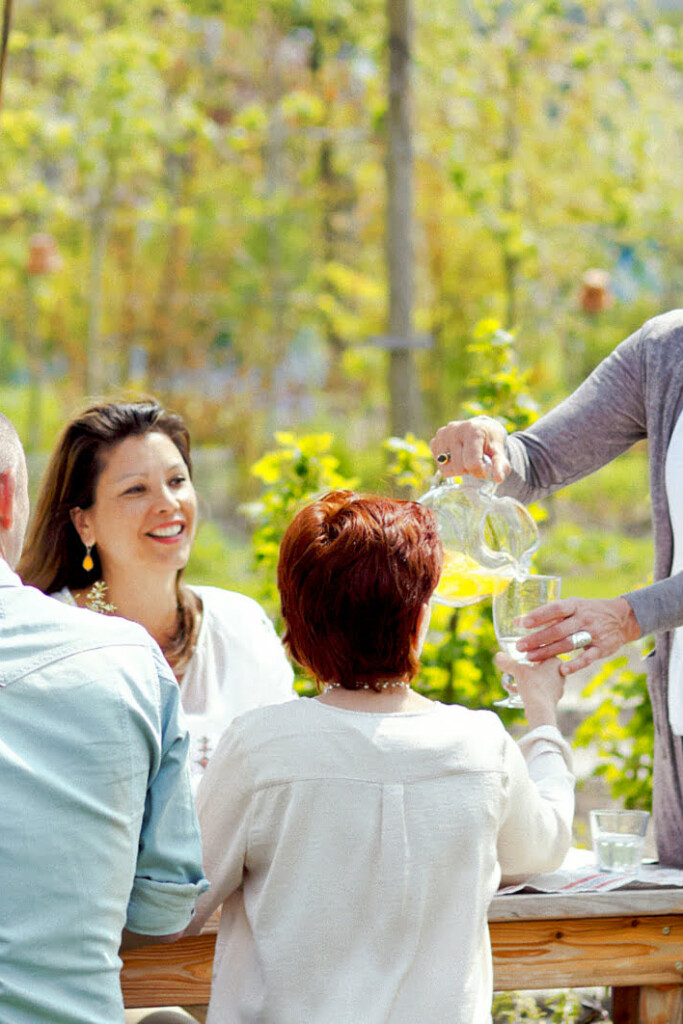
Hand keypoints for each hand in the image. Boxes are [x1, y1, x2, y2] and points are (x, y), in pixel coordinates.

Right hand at [429, 415, 509, 482]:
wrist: (481, 428)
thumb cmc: (491, 442)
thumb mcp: (500, 452)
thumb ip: (501, 466)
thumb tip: (498, 479)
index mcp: (473, 430)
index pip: (472, 463)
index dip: (480, 471)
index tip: (486, 467)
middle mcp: (455, 430)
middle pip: (459, 468)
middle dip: (469, 470)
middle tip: (476, 461)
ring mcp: (442, 435)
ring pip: (446, 469)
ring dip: (458, 469)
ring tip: (466, 458)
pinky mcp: (435, 441)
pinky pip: (439, 465)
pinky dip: (449, 465)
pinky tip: (457, 456)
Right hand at [494, 651, 564, 727]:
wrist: (540, 710)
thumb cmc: (533, 687)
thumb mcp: (518, 671)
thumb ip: (508, 663)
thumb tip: (498, 656)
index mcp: (556, 662)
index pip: (541, 653)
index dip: (528, 656)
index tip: (519, 659)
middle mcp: (560, 674)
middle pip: (539, 667)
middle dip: (525, 670)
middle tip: (515, 671)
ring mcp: (557, 687)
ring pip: (538, 679)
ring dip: (525, 681)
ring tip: (513, 683)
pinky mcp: (552, 698)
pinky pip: (538, 690)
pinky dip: (529, 690)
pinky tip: (518, 692)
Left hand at [515, 596, 640, 675]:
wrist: (622, 618)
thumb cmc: (588, 611)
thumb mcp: (574, 606)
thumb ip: (552, 614)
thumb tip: (521, 621)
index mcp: (575, 605)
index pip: (555, 609)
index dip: (539, 616)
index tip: (522, 623)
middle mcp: (584, 618)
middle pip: (558, 630)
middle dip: (537, 639)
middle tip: (520, 646)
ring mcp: (593, 634)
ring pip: (568, 644)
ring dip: (548, 652)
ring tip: (530, 658)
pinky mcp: (601, 648)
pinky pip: (587, 658)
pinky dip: (575, 665)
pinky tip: (561, 670)